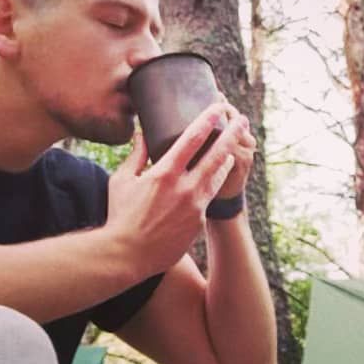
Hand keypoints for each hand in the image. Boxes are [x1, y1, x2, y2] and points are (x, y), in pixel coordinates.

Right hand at [104, 104, 250, 276]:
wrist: (127, 255)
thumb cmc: (120, 215)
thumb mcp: (122, 180)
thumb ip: (136, 155)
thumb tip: (142, 134)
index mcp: (165, 173)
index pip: (193, 138)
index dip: (209, 119)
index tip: (219, 107)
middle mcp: (185, 188)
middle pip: (218, 154)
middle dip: (233, 134)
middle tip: (243, 121)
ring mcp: (195, 207)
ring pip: (218, 177)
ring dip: (226, 161)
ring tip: (233, 151)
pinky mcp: (199, 223)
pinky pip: (207, 199)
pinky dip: (209, 187)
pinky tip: (211, 181)